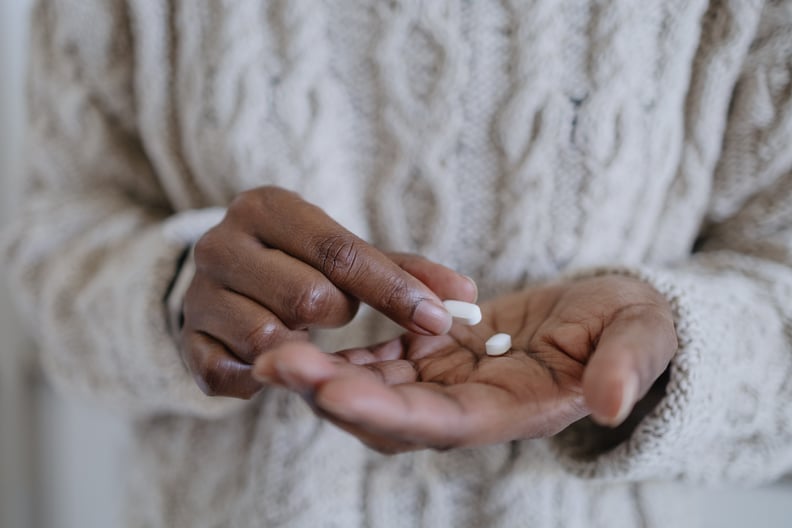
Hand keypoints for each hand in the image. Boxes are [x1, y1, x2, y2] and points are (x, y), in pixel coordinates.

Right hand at [180, 186, 476, 398]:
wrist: (225, 280)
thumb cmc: (298, 263)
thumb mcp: (345, 254)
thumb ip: (403, 271)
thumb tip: (466, 296)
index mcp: (266, 207)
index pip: (340, 252)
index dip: (394, 290)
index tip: (441, 320)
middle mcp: (221, 243)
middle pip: (309, 297)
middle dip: (339, 314)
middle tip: (335, 311)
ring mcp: (197, 294)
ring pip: (270, 340)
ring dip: (302, 346)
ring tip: (301, 330)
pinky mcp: (186, 341)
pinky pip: (231, 376)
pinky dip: (261, 378)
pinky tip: (273, 361)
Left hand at [252, 275, 676, 452]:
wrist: (611, 316)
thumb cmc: (632, 327)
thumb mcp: (641, 337)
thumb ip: (626, 369)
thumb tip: (611, 405)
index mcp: (515, 412)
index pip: (442, 425)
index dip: (386, 412)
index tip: (331, 392)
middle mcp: (471, 410)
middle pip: (388, 414)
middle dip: (328, 392)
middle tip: (270, 362)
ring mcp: (449, 385)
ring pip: (373, 389)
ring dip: (320, 372)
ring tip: (266, 347)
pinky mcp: (437, 357)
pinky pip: (381, 361)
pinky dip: (343, 352)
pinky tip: (302, 333)